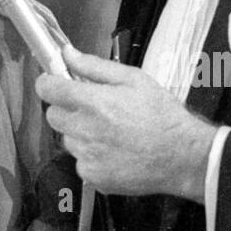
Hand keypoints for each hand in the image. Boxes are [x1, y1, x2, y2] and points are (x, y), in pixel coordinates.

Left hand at [35, 45, 216, 200]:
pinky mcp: (93, 176)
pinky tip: (114, 152)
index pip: (47, 89)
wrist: (183, 156)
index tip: (57, 83)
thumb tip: (68, 54)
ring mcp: (87, 156)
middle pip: (53, 116)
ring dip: (80, 134)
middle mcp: (85, 130)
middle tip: (92, 109)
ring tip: (110, 133)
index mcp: (92, 102)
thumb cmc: (162, 115)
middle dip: (67, 109)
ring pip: (68, 140)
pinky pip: (80, 162)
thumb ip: (94, 66)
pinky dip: (92, 157)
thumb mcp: (133, 79)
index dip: (49, 83)